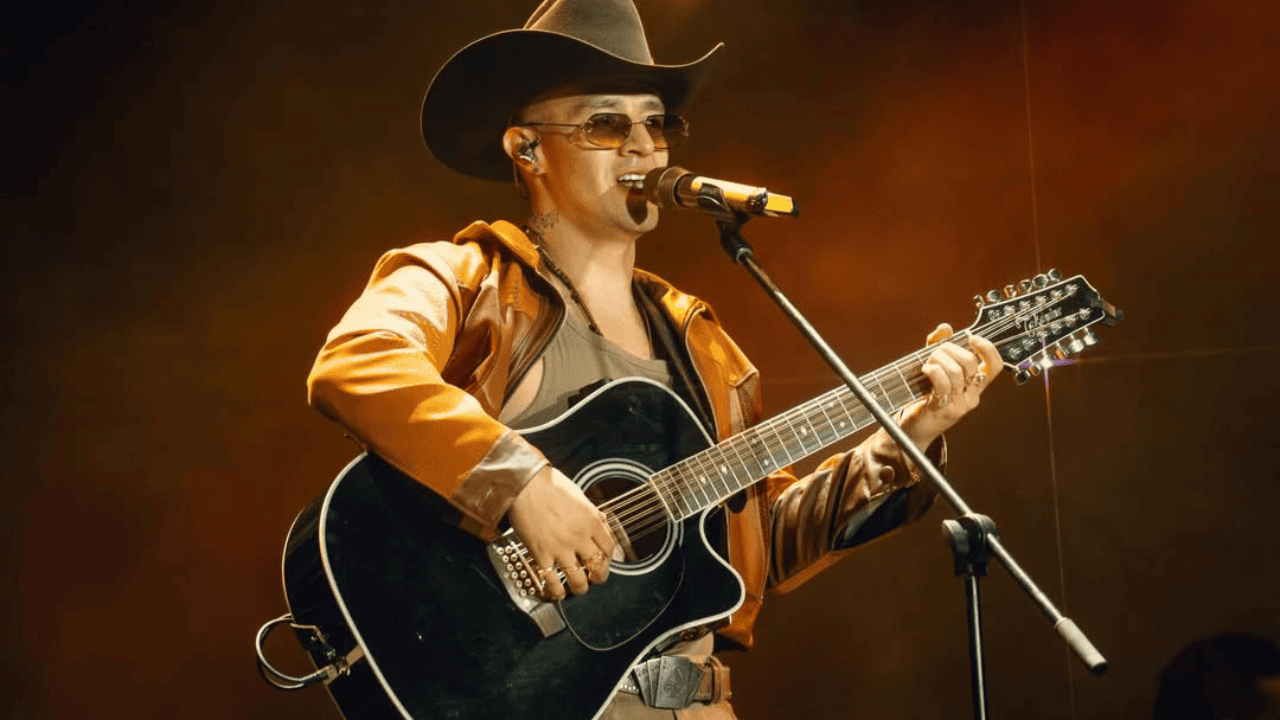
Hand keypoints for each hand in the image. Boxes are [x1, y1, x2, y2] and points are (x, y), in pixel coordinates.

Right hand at [506, 465, 615, 599]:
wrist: (523, 484)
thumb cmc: (549, 485)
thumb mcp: (579, 496)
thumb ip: (591, 513)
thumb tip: (600, 523)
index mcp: (591, 521)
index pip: (609, 548)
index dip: (608, 558)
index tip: (604, 560)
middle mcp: (579, 536)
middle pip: (598, 567)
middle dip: (599, 576)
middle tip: (595, 577)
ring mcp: (560, 547)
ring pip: (578, 580)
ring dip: (581, 588)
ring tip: (579, 588)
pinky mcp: (541, 554)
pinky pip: (552, 581)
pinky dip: (557, 592)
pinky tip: (558, 593)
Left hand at [899, 323, 1001, 449]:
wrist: (915, 429)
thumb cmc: (926, 395)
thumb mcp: (935, 368)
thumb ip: (939, 346)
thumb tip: (946, 327)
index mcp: (976, 386)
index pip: (995, 366)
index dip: (988, 349)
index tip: (971, 338)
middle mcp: (972, 396)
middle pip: (971, 363)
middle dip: (951, 349)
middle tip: (936, 351)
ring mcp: (959, 404)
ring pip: (956, 372)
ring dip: (938, 359)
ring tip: (927, 361)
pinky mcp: (944, 409)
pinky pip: (943, 383)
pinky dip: (933, 371)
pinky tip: (925, 370)